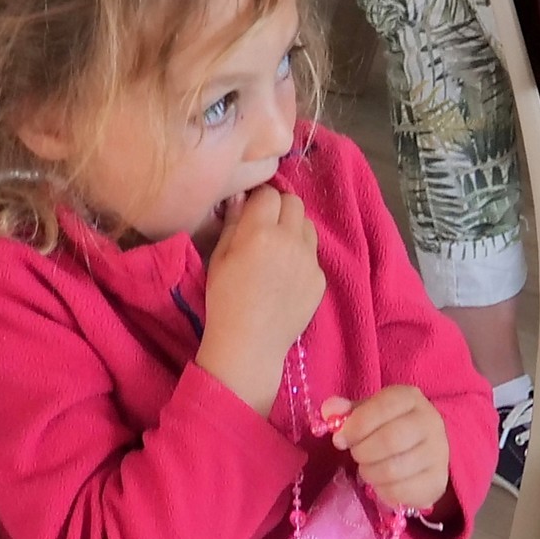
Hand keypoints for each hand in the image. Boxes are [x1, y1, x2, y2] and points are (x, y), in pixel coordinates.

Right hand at [198, 183, 324, 410]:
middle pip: (294, 202)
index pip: (269, 193)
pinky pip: (313, 255)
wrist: (250, 344)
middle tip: (265, 228)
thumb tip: (240, 196)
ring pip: (308, 226)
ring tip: (277, 251)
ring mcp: (310, 260)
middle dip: (279, 209)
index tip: (250, 212)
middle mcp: (290, 240)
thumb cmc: (224, 300)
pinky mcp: (321, 279)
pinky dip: (301, 257)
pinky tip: (286, 277)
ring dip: (294, 229)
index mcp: (260, 231)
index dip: (258, 200)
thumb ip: (232, 222)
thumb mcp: (219, 257)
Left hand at [317, 384, 453, 513]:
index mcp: (410, 398)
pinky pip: (401, 492)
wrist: (424, 450)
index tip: (339, 439)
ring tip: (367, 469)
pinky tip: (381, 483)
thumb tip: (329, 410)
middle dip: (362, 452)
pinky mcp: (437, 481)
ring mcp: (438, 453)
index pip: (383, 406)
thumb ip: (346, 411)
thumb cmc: (389, 426)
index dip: (356, 425)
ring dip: (370, 473)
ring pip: (394, 469)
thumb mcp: (368, 412)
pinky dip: (382, 491)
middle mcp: (430, 422)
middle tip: (355, 455)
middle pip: (390, 440)